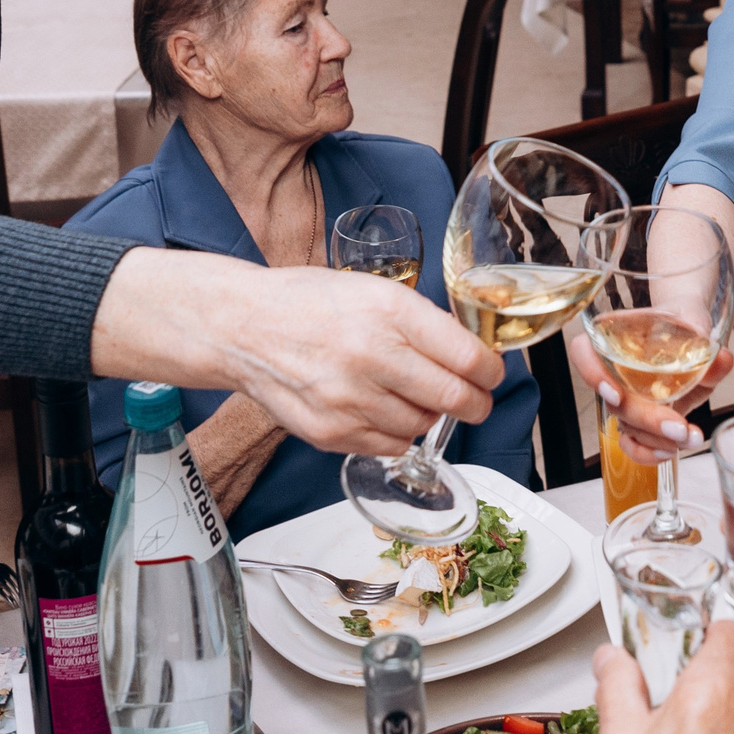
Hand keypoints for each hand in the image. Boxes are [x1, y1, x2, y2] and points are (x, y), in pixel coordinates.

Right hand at [89, 249, 502, 456]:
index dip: (491, 372)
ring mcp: (350, 399)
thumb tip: (471, 353)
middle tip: (475, 400)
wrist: (243, 327)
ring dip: (430, 414)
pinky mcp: (332, 432)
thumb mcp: (375, 289)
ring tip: (411, 395)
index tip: (490, 374)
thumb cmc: (309, 303)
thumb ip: (422, 322)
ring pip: (424, 425)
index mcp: (390, 312)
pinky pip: (391, 444)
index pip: (468, 357)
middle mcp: (372, 356)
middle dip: (475, 403)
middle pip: (455, 399)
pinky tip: (383, 409)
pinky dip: (398, 432)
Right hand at [572, 334, 733, 463]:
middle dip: (646, 420)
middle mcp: (613, 371)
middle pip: (613, 402)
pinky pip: (632, 444)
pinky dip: (649, 453)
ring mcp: (625, 399)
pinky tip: (672, 451)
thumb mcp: (699, 331)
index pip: (583, 352)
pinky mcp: (639, 420)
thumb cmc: (684, 326)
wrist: (690, 332)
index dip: (592, 374)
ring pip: (626, 427)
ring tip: (690, 437)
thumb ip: (708, 346)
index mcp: (614, 338)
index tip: (616, 393)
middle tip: (679, 426)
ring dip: (656, 439)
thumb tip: (722, 359)